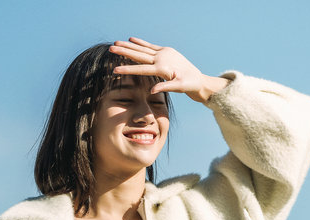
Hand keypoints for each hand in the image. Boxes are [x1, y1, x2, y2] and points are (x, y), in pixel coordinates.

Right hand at [109, 37, 228, 102]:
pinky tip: (131, 39)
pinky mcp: (166, 51)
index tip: (115, 69)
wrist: (198, 79)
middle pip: (139, 55)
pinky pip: (149, 47)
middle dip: (124, 52)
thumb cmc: (189, 85)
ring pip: (143, 49)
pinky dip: (140, 43)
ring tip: (116, 43)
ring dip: (129, 46)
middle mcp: (162, 58)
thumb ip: (166, 87)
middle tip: (111, 48)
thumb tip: (152, 90)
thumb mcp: (180, 88)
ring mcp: (164, 53)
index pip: (142, 69)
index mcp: (163, 68)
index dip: (128, 69)